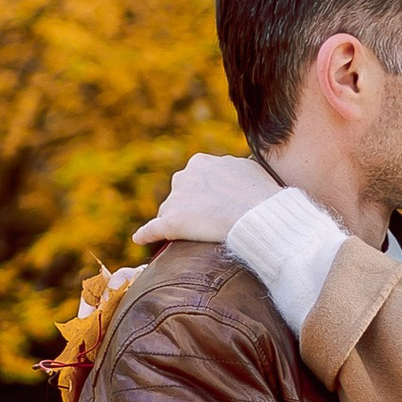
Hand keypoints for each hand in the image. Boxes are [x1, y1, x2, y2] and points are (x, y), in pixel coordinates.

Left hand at [135, 150, 279, 247]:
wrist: (258, 214)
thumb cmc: (260, 193)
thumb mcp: (249, 170)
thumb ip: (235, 170)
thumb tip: (239, 169)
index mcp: (200, 162)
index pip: (194, 180)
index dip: (204, 196)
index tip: (215, 206)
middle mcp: (183, 177)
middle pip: (179, 195)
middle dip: (190, 207)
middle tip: (209, 222)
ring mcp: (175, 200)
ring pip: (169, 212)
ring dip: (179, 222)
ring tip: (197, 236)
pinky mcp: (171, 223)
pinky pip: (151, 229)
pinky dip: (146, 234)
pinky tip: (140, 239)